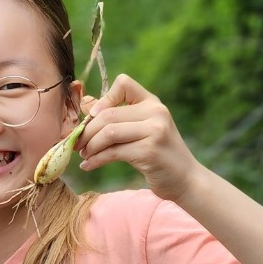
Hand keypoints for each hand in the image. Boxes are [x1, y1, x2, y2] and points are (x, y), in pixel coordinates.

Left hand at [75, 74, 202, 201]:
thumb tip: (85, 106)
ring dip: (90, 146)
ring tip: (83, 154)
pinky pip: (113, 153)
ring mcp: (155, 131)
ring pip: (108, 133)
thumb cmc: (158, 154)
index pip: (123, 83)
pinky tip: (88, 165)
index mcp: (152, 103)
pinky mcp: (150, 151)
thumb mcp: (142, 130)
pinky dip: (96, 160)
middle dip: (87, 131)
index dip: (103, 98)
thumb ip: (119, 118)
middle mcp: (156, 112)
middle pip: (108, 114)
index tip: (91, 117)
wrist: (185, 179)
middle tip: (76, 144)